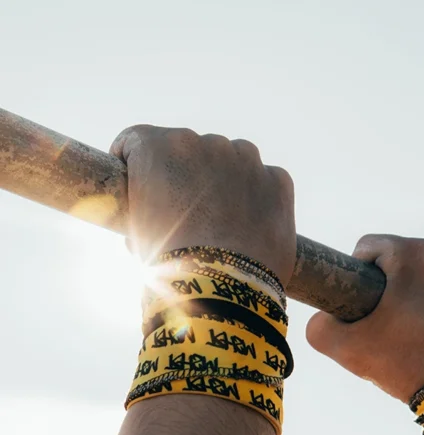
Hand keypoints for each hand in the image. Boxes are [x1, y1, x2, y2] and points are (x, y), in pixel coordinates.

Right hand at [109, 125, 295, 286]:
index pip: (136, 141)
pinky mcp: (278, 181)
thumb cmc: (169, 268)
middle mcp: (204, 143)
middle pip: (188, 151)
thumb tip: (150, 214)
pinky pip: (265, 182)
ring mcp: (246, 160)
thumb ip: (142, 210)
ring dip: (224, 182)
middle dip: (184, 176)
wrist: (221, 293)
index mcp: (159, 149)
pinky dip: (258, 199)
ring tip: (222, 225)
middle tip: (185, 215)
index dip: (133, 163)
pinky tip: (249, 229)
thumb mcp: (137, 236)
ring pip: (231, 161)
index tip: (137, 182)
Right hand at [306, 234, 423, 401]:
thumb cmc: (410, 367)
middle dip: (396, 285)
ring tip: (423, 331)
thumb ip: (320, 329)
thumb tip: (321, 320)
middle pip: (407, 259)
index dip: (359, 276)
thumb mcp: (348, 350)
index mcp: (414, 255)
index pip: (370, 247)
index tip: (365, 306)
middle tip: (393, 326)